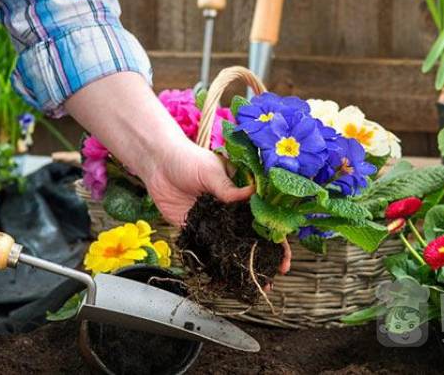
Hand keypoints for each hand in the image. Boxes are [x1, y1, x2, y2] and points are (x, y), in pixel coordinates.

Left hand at [63, 72, 291, 273]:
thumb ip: (228, 188)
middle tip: (273, 275)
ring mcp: (215, 222)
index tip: (285, 254)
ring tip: (254, 284)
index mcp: (242, 194)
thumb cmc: (188, 159)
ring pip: (233, 247)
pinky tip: (226, 279)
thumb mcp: (211, 171)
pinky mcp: (196, 230)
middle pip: (253, 236)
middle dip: (265, 256)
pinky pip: (208, 250)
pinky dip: (216, 264)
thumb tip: (252, 193)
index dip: (277, 235)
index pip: (265, 216)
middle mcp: (232, 211)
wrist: (157, 165)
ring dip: (243, 265)